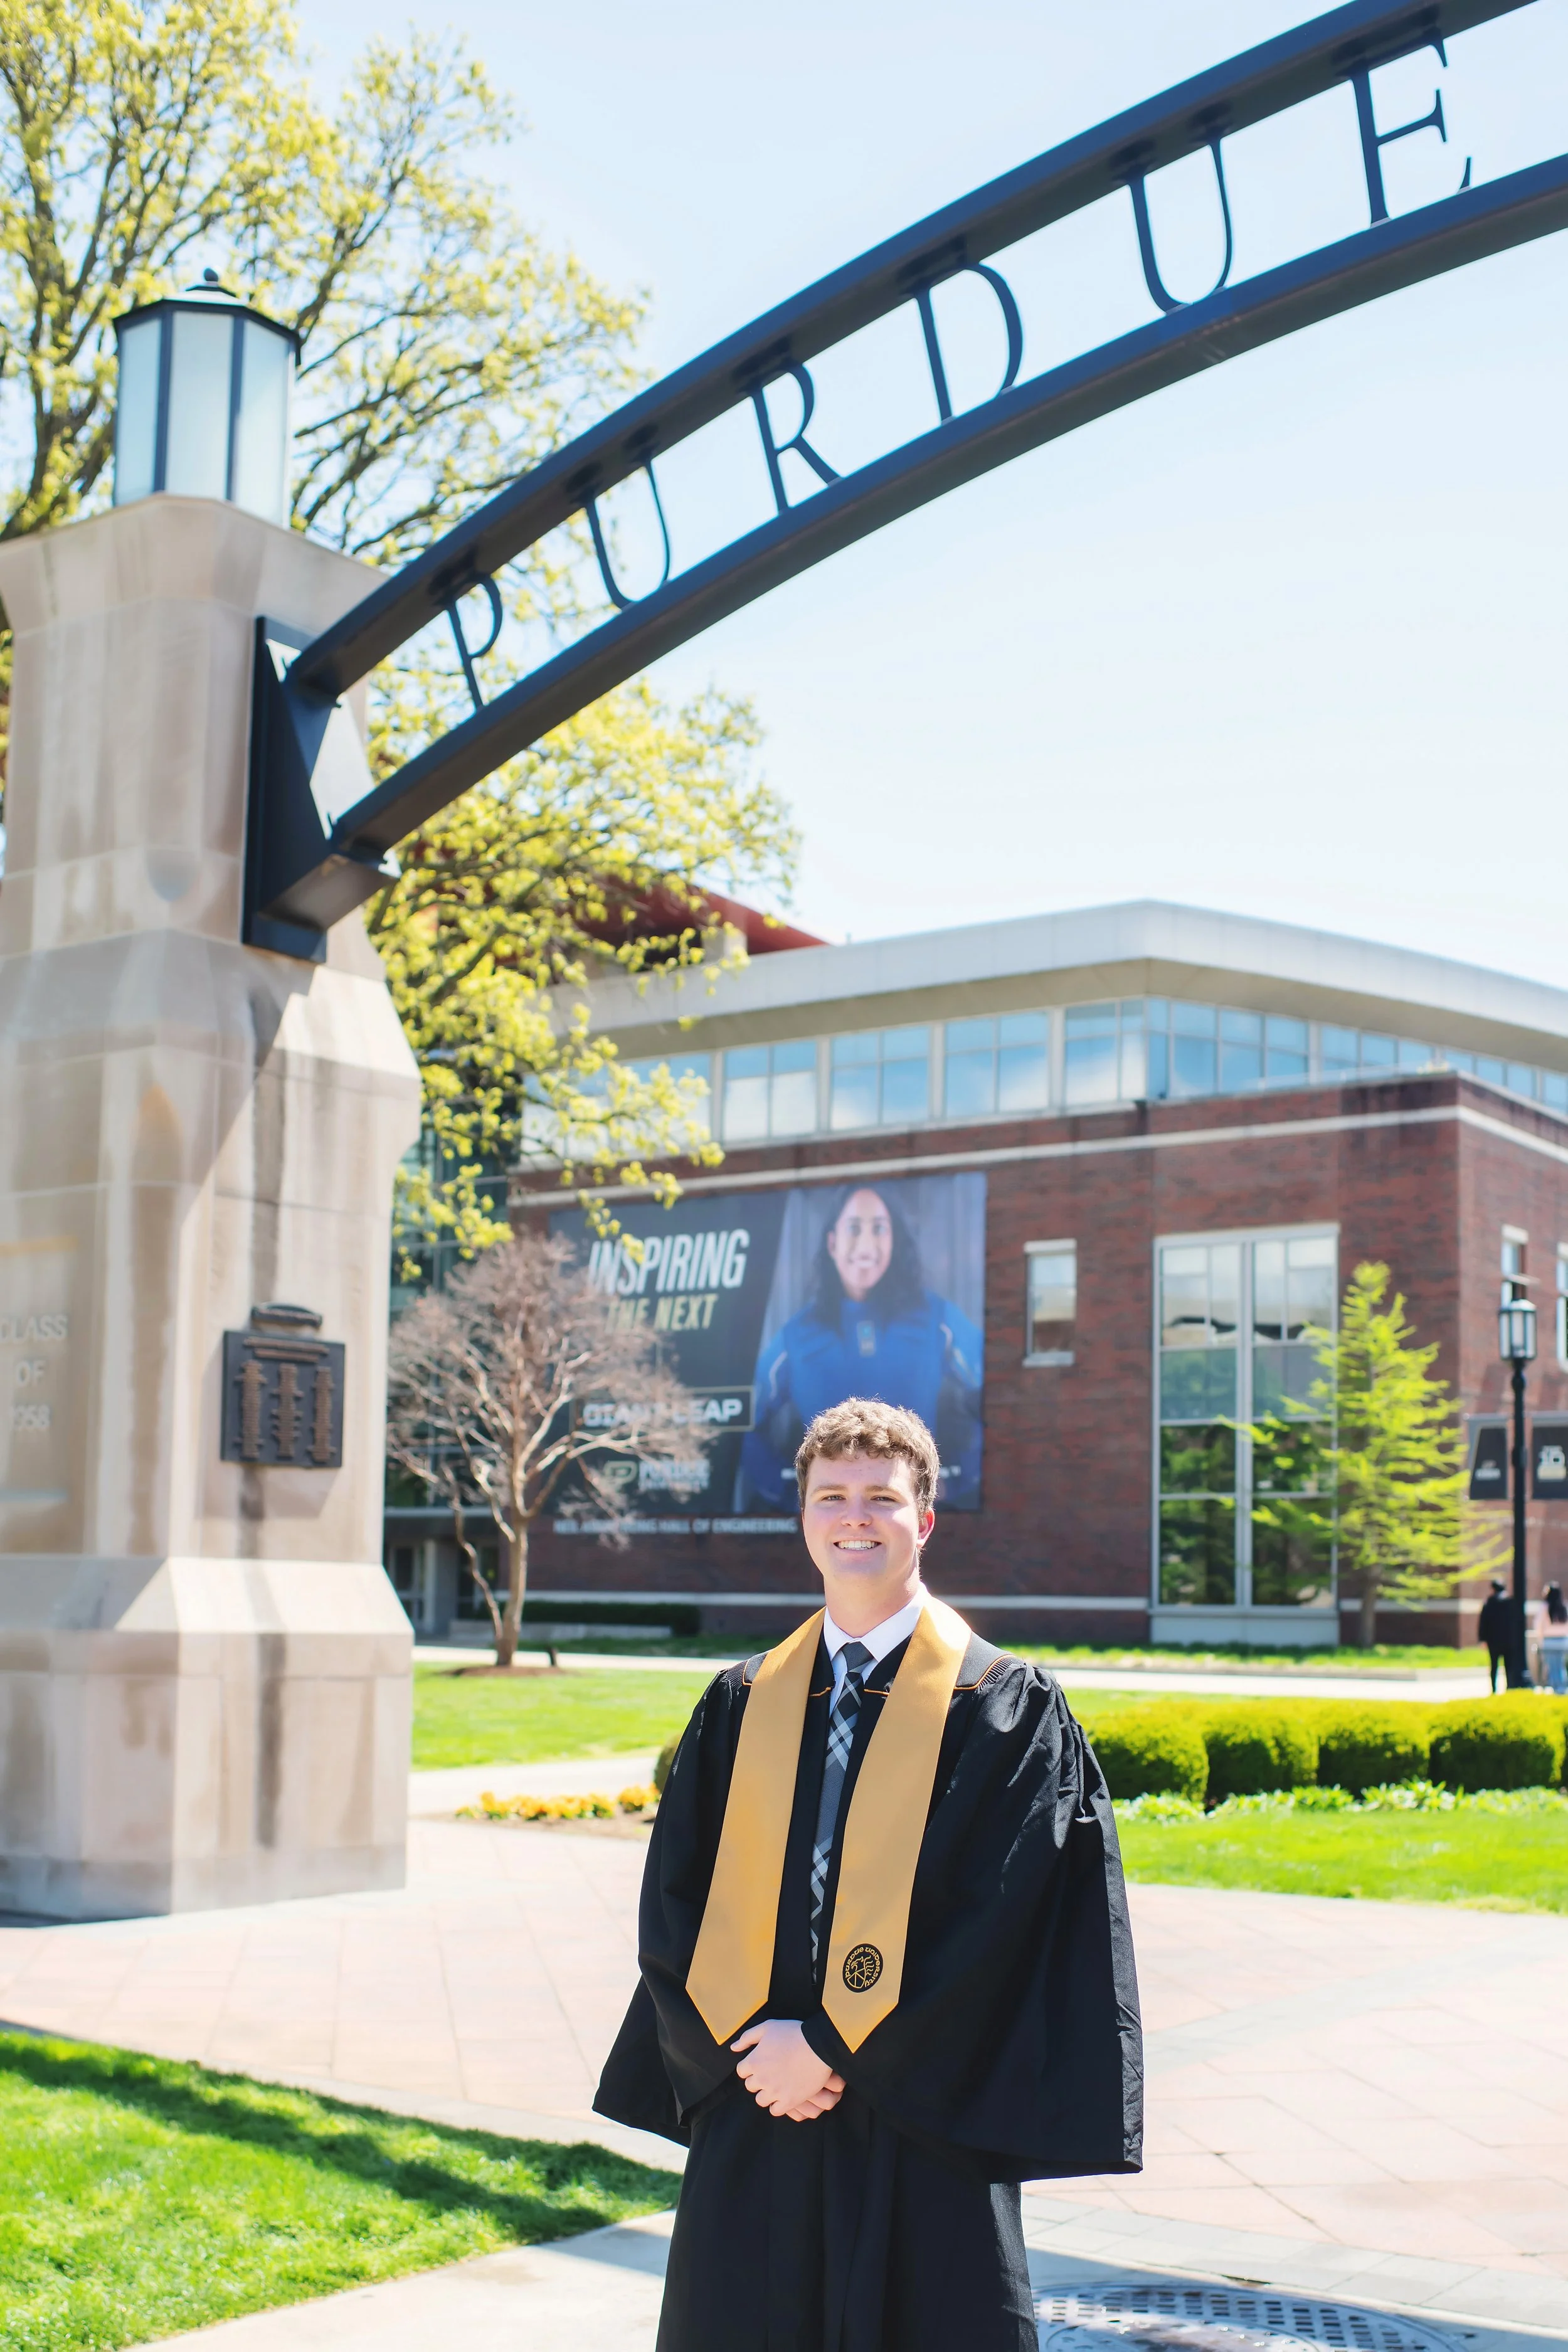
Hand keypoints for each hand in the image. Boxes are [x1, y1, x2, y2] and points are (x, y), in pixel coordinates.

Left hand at [731, 2019, 846, 2120]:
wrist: (818, 2046)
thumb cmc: (792, 2033)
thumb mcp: (767, 2027)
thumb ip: (747, 2038)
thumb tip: (733, 2048)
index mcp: (753, 2062)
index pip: (741, 2071)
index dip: (750, 2067)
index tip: (761, 2063)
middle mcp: (761, 2079)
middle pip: (750, 2086)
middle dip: (758, 2080)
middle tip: (771, 2073)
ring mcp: (774, 2092)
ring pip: (761, 2100)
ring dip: (766, 2093)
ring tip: (777, 2085)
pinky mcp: (788, 2101)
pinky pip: (775, 2110)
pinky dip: (777, 2105)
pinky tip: (784, 2095)